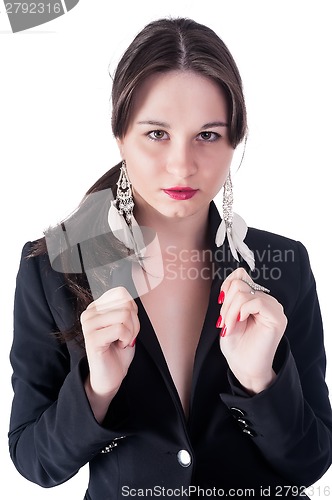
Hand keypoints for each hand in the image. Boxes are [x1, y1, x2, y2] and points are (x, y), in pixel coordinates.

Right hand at [81, 287, 139, 420]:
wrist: (111, 377)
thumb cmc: (118, 351)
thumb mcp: (126, 324)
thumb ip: (126, 308)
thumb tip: (131, 296)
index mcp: (96, 307)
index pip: (121, 293)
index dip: (132, 309)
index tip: (127, 325)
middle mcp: (89, 313)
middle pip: (125, 304)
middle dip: (134, 323)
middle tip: (126, 337)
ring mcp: (88, 325)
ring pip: (124, 315)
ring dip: (131, 332)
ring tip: (122, 342)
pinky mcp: (92, 338)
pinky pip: (120, 329)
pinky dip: (127, 339)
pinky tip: (119, 346)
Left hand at [216, 268, 286, 393]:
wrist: (243, 367)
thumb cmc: (236, 344)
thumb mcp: (228, 315)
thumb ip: (232, 296)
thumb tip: (233, 279)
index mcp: (256, 298)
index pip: (241, 275)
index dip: (227, 284)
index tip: (221, 302)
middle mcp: (267, 301)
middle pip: (239, 283)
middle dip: (226, 303)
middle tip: (224, 322)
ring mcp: (274, 308)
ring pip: (244, 293)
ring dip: (230, 311)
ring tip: (229, 326)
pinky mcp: (277, 318)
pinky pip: (255, 301)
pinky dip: (240, 311)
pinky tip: (239, 322)